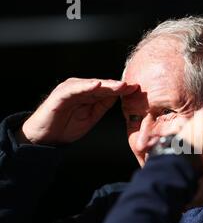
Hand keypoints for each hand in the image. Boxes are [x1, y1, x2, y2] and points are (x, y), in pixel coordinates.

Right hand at [17, 78, 137, 144]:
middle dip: (118, 85)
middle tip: (133, 86)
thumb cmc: (67, 126)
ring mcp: (70, 89)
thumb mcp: (92, 116)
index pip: (108, 89)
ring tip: (120, 85)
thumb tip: (119, 96)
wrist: (46, 138)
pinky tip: (97, 85)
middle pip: (102, 85)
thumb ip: (103, 105)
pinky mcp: (60, 94)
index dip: (122, 89)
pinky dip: (86, 86)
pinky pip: (75, 89)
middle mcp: (80, 88)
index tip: (137, 90)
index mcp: (88, 93)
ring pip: (91, 84)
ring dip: (106, 84)